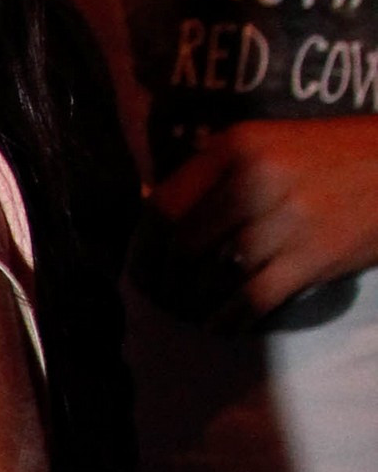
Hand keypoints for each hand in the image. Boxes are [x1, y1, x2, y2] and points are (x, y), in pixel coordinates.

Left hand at [153, 117, 377, 316]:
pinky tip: (222, 326)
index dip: (143, 248)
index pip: (164, 205)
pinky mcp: (314, 256)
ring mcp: (287, 218)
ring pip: (214, 276)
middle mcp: (256, 178)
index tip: (140, 270)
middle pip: (183, 245)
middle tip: (164, 301)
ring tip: (192, 314)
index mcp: (237, 146)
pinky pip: (252, 300)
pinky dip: (229, 320)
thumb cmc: (331, 159)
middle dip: (166, 283)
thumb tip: (157, 218)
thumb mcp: (269, 146)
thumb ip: (218, 177)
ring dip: (196, 305)